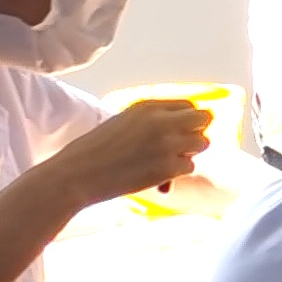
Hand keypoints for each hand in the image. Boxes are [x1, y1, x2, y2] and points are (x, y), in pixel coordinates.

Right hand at [45, 99, 210, 209]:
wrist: (77, 174)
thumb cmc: (95, 151)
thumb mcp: (123, 122)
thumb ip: (151, 120)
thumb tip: (182, 128)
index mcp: (147, 106)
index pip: (188, 104)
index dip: (187, 120)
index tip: (180, 131)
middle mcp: (161, 120)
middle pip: (204, 118)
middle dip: (197, 132)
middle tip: (183, 146)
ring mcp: (167, 143)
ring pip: (202, 143)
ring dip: (189, 153)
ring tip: (167, 161)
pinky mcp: (168, 166)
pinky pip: (189, 167)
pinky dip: (177, 173)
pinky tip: (157, 176)